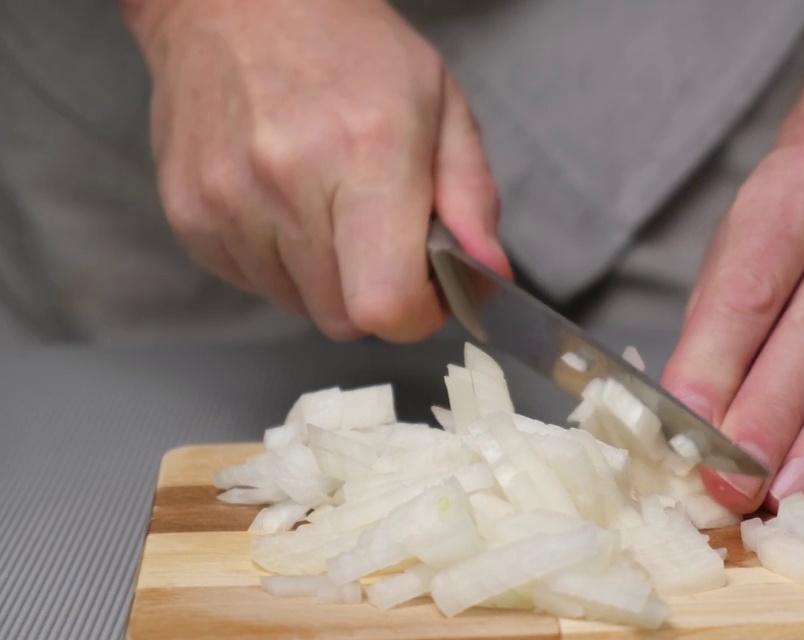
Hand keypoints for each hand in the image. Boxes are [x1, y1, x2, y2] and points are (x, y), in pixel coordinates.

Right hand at [126, 0, 510, 341]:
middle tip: (383, 238)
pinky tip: (287, 203)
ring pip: (297, 306)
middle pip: (344, 319)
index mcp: (367, 154)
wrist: (235, 2)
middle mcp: (288, 181)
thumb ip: (472, 200)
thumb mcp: (441, 105)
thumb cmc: (348, 47)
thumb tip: (489, 277)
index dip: (418, 315)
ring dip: (326, 278)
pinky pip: (253, 283)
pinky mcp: (189, 215)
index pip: (387, 305)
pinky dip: (280, 262)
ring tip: (330, 206)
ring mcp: (228, 201)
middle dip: (376, 295)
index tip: (428, 290)